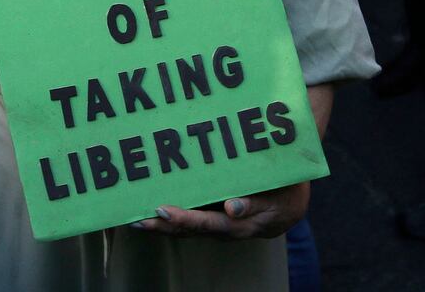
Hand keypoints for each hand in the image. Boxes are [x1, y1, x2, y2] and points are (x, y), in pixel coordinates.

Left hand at [132, 182, 310, 240]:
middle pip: (188, 230)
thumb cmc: (285, 194)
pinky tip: (149, 211)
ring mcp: (215, 224)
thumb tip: (231, 208)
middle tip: (134, 219)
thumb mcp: (277, 198)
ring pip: (183, 228)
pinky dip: (168, 218)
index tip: (162, 212)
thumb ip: (255, 204)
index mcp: (238, 225)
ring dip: (159, 224)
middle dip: (160, 226)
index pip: (206, 224)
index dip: (184, 219)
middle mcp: (222, 228)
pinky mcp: (211, 217)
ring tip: (132, 217)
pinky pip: (188, 220)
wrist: (291, 204)